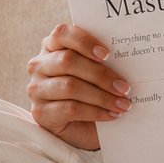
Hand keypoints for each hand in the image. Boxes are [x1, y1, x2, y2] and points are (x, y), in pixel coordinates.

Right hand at [26, 23, 130, 150]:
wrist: (82, 128)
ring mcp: (36, 89)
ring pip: (70, 86)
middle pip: (68, 61)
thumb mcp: (95, 72)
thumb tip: (127, 57)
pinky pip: (70, 109)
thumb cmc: (91, 92)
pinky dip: (95, 112)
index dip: (84, 41)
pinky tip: (111, 114)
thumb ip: (102, 60)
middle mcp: (39, 65)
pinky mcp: (40, 113)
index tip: (107, 54)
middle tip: (124, 87)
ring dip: (102, 96)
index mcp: (52, 46)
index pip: (62, 34)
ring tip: (123, 103)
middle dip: (101, 75)